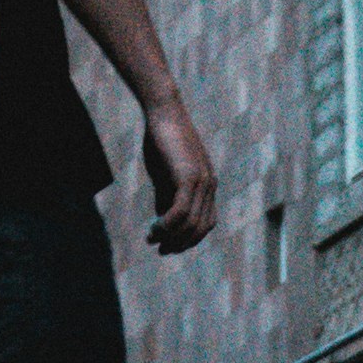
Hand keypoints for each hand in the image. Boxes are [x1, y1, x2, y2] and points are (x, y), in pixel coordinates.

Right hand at [141, 97, 218, 255]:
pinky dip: (167, 225)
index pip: (206, 223)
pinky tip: (154, 228)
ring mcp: (202, 181)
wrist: (163, 112)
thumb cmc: (162, 141)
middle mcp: (209, 185)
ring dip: (171, 237)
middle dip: (181, 243)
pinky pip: (181, 212)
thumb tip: (163, 222)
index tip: (170, 246)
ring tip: (152, 239)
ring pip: (190, 223)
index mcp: (207, 185)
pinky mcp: (189, 177)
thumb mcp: (165, 175)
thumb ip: (166, 198)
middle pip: (200, 228)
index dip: (189, 239)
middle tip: (161, 249)